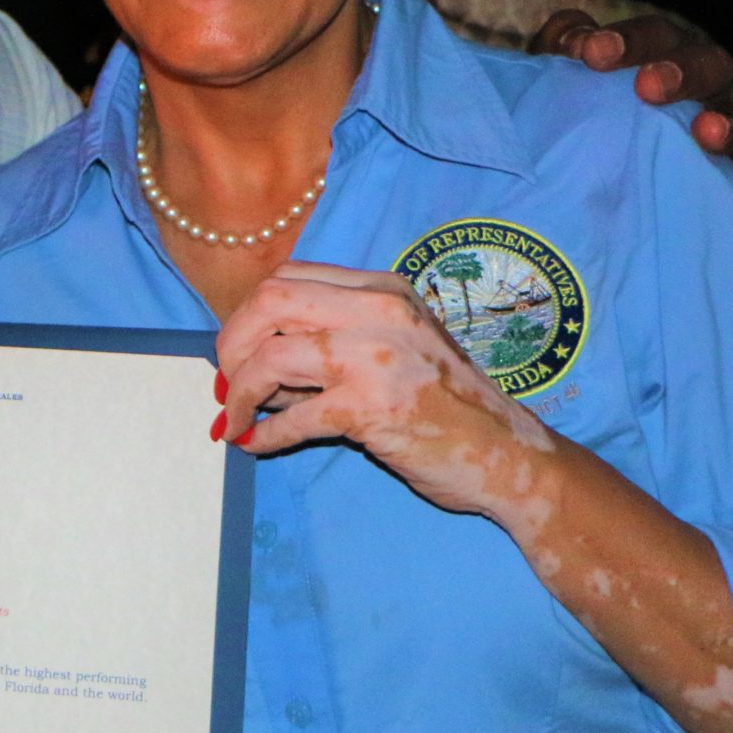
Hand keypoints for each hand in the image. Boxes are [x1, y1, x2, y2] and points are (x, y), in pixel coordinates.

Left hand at [217, 262, 550, 520]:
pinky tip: (256, 444)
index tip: (238, 349)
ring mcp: (375, 357)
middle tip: (226, 381)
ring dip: (239, 391)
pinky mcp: (372, 408)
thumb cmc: (448, 404)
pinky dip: (265, 433)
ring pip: (270, 357)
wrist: (507, 455)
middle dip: (232, 343)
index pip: (289, 277)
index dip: (249, 314)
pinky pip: (293, 418)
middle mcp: (378, 311)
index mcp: (382, 289)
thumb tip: (253, 358)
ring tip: (235, 417)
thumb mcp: (399, 344)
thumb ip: (337, 337)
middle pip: (269, 301)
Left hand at [530, 9, 732, 170]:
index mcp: (663, 56)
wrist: (571, 184)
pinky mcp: (730, 187)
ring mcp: (724, 139)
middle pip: (713, 67)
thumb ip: (561, 48)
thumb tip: (576, 38)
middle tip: (647, 87)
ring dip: (732, 126)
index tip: (592, 53)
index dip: (632, 40)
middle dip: (683, 72)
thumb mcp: (555, 79)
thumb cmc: (571, 114)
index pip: (659, 37)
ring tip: (708, 134)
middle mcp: (702, 91)